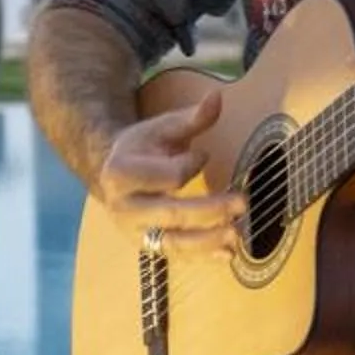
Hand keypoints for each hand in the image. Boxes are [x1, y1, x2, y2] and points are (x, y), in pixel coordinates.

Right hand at [99, 89, 247, 257]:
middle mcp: (125, 208)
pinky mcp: (148, 246)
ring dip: (208, 241)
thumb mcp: (161, 128)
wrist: (112, 174)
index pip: (165, 176)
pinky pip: (177, 256)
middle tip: (242, 203)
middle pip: (172, 213)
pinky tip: (228, 256)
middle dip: (209, 210)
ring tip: (238, 235)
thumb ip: (191, 118)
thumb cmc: (143, 147)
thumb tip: (217, 97)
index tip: (204, 154)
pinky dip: (204, 257)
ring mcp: (136, 231)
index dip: (189, 165)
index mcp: (122, 173)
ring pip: (174, 242)